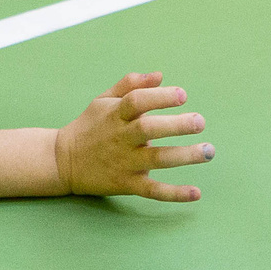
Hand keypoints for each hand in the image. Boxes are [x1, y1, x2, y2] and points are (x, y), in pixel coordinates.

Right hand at [56, 72, 211, 200]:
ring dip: (184, 156)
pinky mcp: (126, 184)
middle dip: (176, 125)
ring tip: (208, 151)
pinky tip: (195, 193)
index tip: (182, 94)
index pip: (137, 101)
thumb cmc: (90, 126)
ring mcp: (124, 162)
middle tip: (200, 122)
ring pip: (156, 159)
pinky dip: (174, 193)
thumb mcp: (104, 100)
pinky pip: (152, 190)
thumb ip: (130, 85)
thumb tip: (160, 75)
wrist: (62, 161)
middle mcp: (121, 138)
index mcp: (116, 114)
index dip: (159, 97)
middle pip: (149, 129)